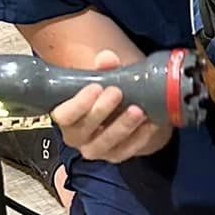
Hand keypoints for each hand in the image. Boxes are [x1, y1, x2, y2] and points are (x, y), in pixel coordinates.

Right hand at [51, 50, 170, 164]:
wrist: (125, 110)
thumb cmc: (107, 92)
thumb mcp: (105, 78)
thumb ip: (104, 68)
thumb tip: (107, 58)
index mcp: (66, 117)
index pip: (63, 115)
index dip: (78, 104)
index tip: (96, 87)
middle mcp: (77, 137)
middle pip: (83, 130)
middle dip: (101, 111)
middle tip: (117, 92)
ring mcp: (96, 149)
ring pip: (105, 143)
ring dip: (122, 126)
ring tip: (138, 110)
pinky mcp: (116, 156)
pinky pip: (126, 151)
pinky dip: (140, 138)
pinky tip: (151, 124)